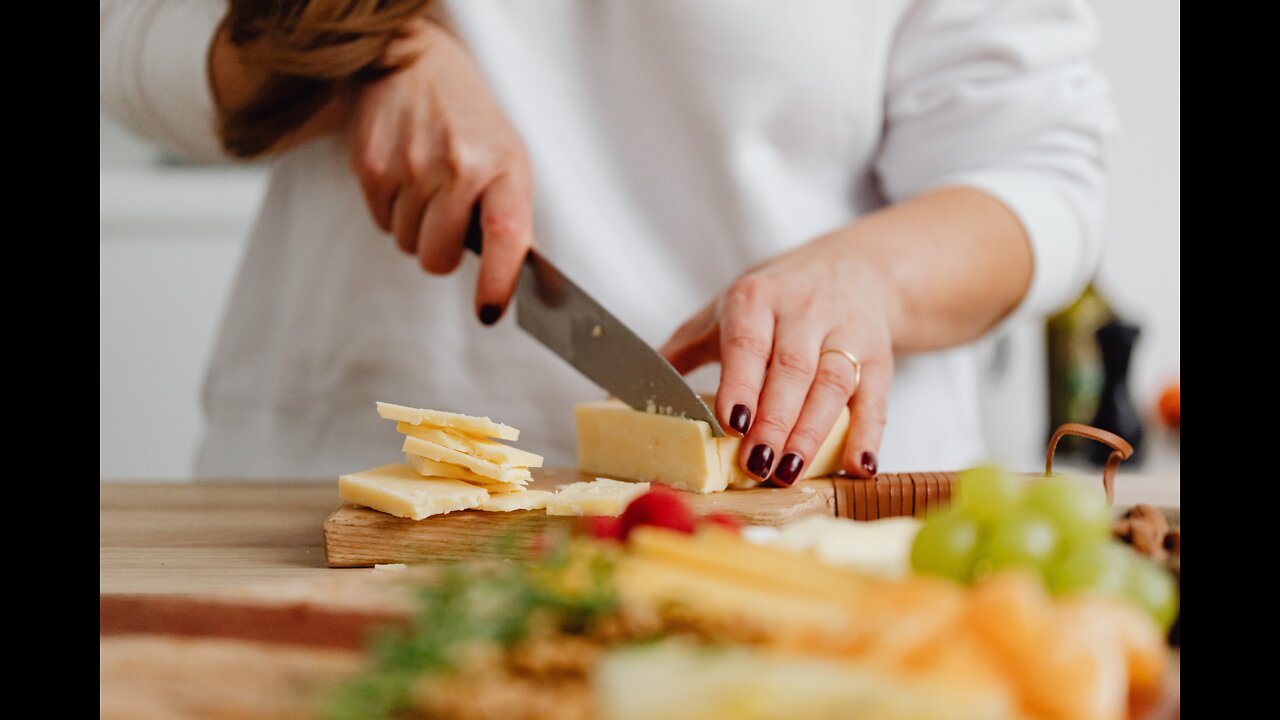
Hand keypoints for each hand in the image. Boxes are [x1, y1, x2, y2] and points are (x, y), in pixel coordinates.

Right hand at [350, 19, 532, 322]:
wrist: (414, 61)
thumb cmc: (471, 122)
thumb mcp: (508, 158)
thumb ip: (512, 216)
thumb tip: (522, 283)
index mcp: (504, 167)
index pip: (506, 236)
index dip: (496, 281)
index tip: (488, 311)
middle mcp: (458, 166)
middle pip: (437, 258)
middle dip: (440, 252)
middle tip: (447, 219)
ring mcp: (410, 165)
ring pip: (406, 244)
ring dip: (415, 228)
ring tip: (426, 185)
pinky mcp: (370, 165)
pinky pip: (380, 222)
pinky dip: (391, 210)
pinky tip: (403, 175)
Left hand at [659, 233, 895, 484]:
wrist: (857, 268)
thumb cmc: (778, 297)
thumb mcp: (727, 311)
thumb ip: (683, 350)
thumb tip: (618, 391)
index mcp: (757, 299)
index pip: (748, 343)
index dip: (742, 382)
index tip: (730, 421)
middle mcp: (804, 312)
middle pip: (792, 371)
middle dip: (775, 421)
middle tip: (757, 466)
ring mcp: (845, 334)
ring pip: (833, 385)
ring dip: (813, 434)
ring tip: (790, 472)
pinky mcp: (879, 357)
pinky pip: (875, 398)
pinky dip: (869, 435)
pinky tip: (859, 467)